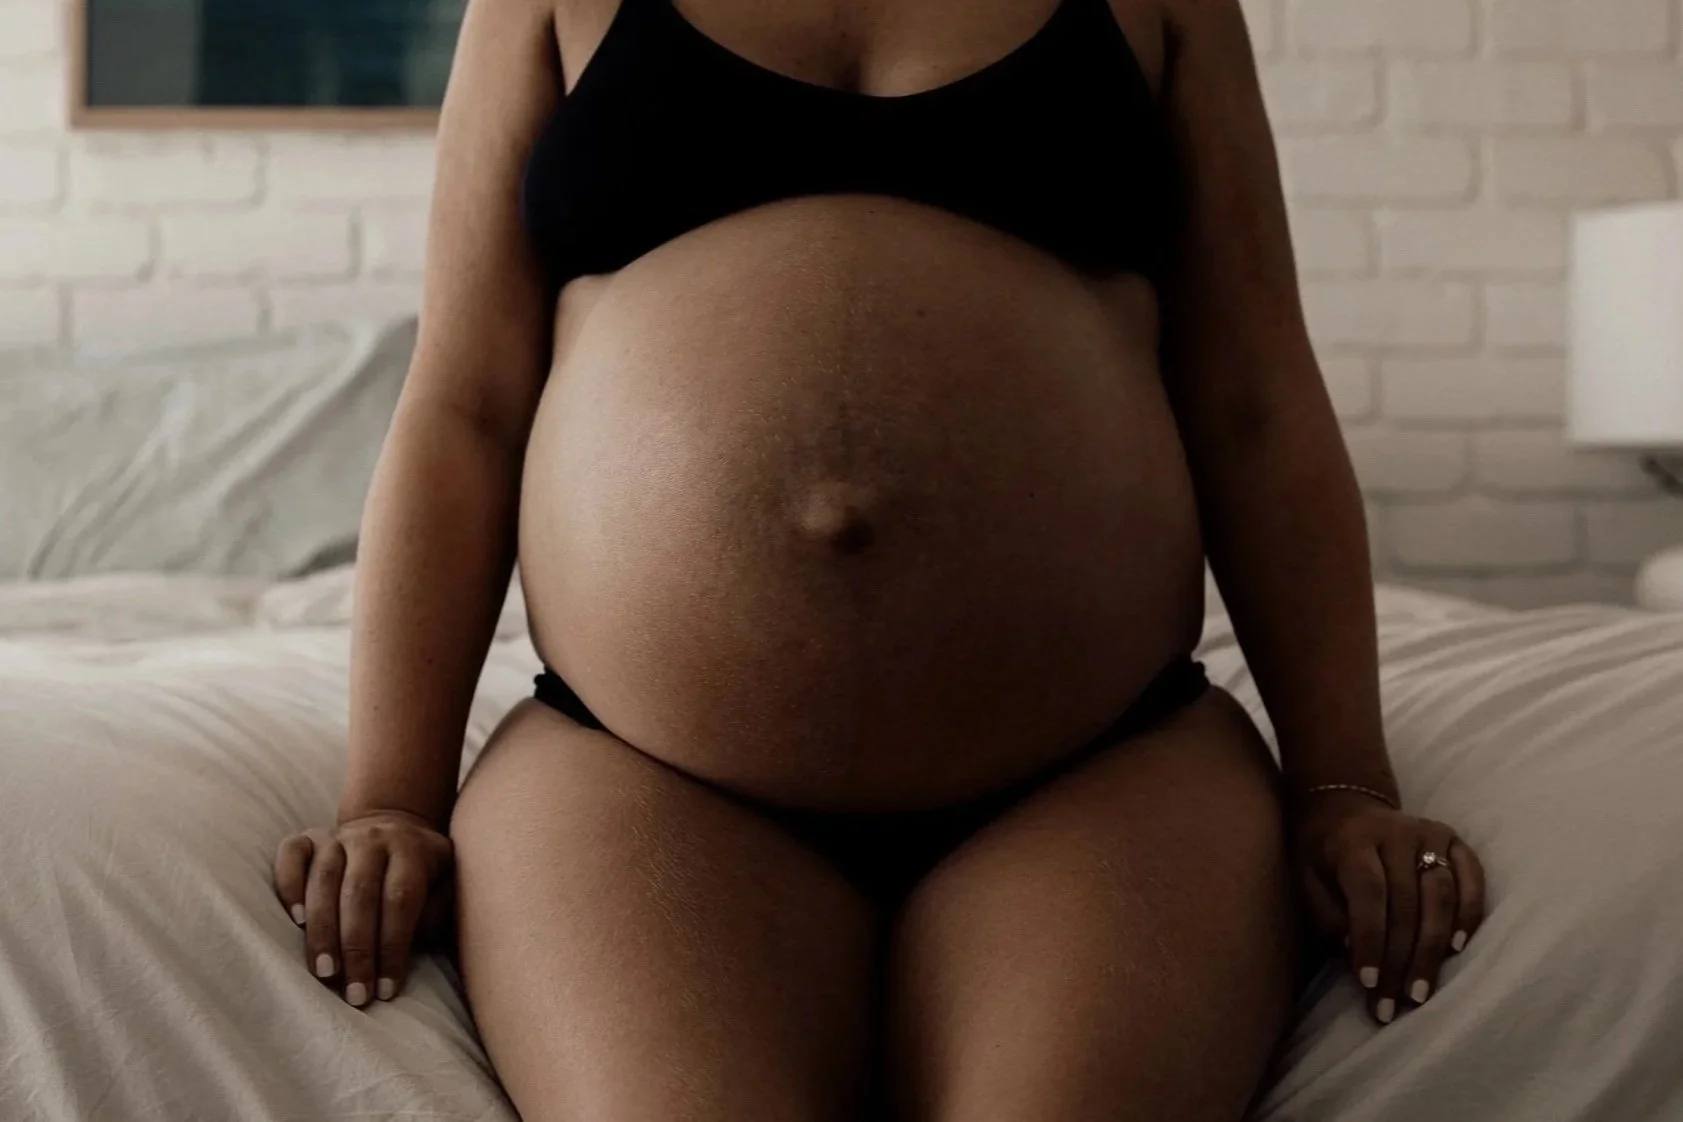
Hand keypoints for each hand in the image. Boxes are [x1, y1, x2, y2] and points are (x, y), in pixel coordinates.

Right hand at [273, 809, 453, 1007]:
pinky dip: (290, 886)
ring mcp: (338, 836)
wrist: (395, 822)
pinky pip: (292, 856)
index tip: (386, 990)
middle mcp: (372, 839)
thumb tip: (407, 946)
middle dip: (356, 949)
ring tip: (325, 973)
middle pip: (359, 894)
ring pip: (324, 880)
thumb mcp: (443, 883)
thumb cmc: (422, 869)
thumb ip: (433, 911)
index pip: (399, 900)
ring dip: (322, 931)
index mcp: (410, 849)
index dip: (392, 947)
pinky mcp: (309, 837)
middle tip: (354, 993)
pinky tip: (295, 922)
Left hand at [1293, 790, 1486, 1025]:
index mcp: (1353, 840)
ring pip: (1440, 895)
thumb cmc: (1321, 851)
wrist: (1344, 804)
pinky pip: (1471, 878)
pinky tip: (1456, 947)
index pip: (1368, 892)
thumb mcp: (1306, 877)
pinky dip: (1468, 913)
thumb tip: (1355, 952)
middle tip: (1393, 1004)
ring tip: (1420, 991)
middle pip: (1405, 903)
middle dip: (1400, 960)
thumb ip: (1327, 913)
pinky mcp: (1454, 839)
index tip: (1368, 983)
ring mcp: (1429, 833)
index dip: (1370, 939)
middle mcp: (1396, 832)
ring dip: (1432, 949)